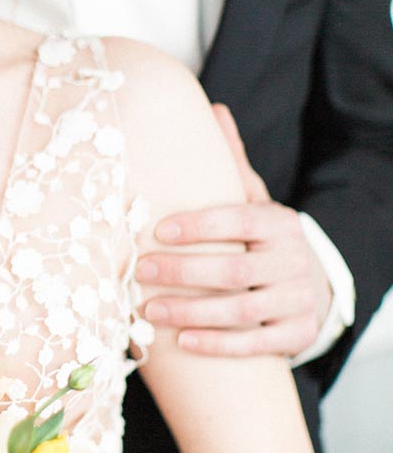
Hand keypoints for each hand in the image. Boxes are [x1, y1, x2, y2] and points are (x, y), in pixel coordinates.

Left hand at [136, 104, 331, 357]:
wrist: (312, 287)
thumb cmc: (263, 240)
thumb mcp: (252, 201)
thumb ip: (231, 163)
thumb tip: (214, 108)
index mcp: (278, 222)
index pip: (237, 220)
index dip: (196, 226)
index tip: (156, 232)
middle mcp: (293, 260)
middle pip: (234, 268)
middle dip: (182, 272)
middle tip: (140, 272)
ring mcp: (298, 299)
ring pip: (240, 310)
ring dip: (190, 312)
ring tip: (148, 310)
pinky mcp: (297, 335)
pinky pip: (254, 344)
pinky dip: (217, 344)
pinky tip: (183, 342)